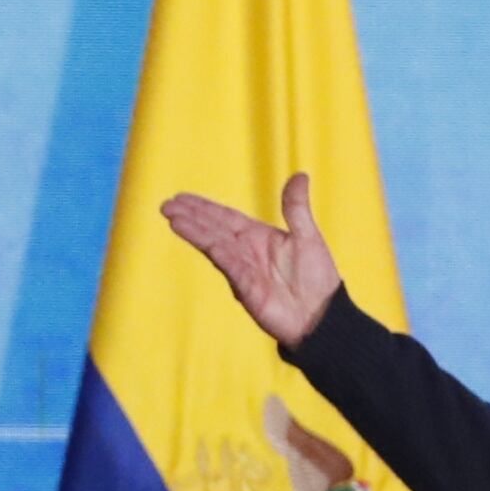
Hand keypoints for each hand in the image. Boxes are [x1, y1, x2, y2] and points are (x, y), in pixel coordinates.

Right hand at [160, 172, 340, 348]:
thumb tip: (300, 175)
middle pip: (213, 229)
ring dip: (194, 231)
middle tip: (166, 205)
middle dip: (190, 216)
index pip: (224, 218)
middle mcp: (246, 252)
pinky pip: (229, 265)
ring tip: (173, 218)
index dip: (203, 207)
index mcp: (258, 237)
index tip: (181, 198)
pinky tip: (201, 239)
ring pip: (215, 244)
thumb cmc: (317, 279)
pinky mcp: (247, 288)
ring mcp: (243, 270)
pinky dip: (215, 251)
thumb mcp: (308, 236)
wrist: (322, 316)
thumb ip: (296, 207)